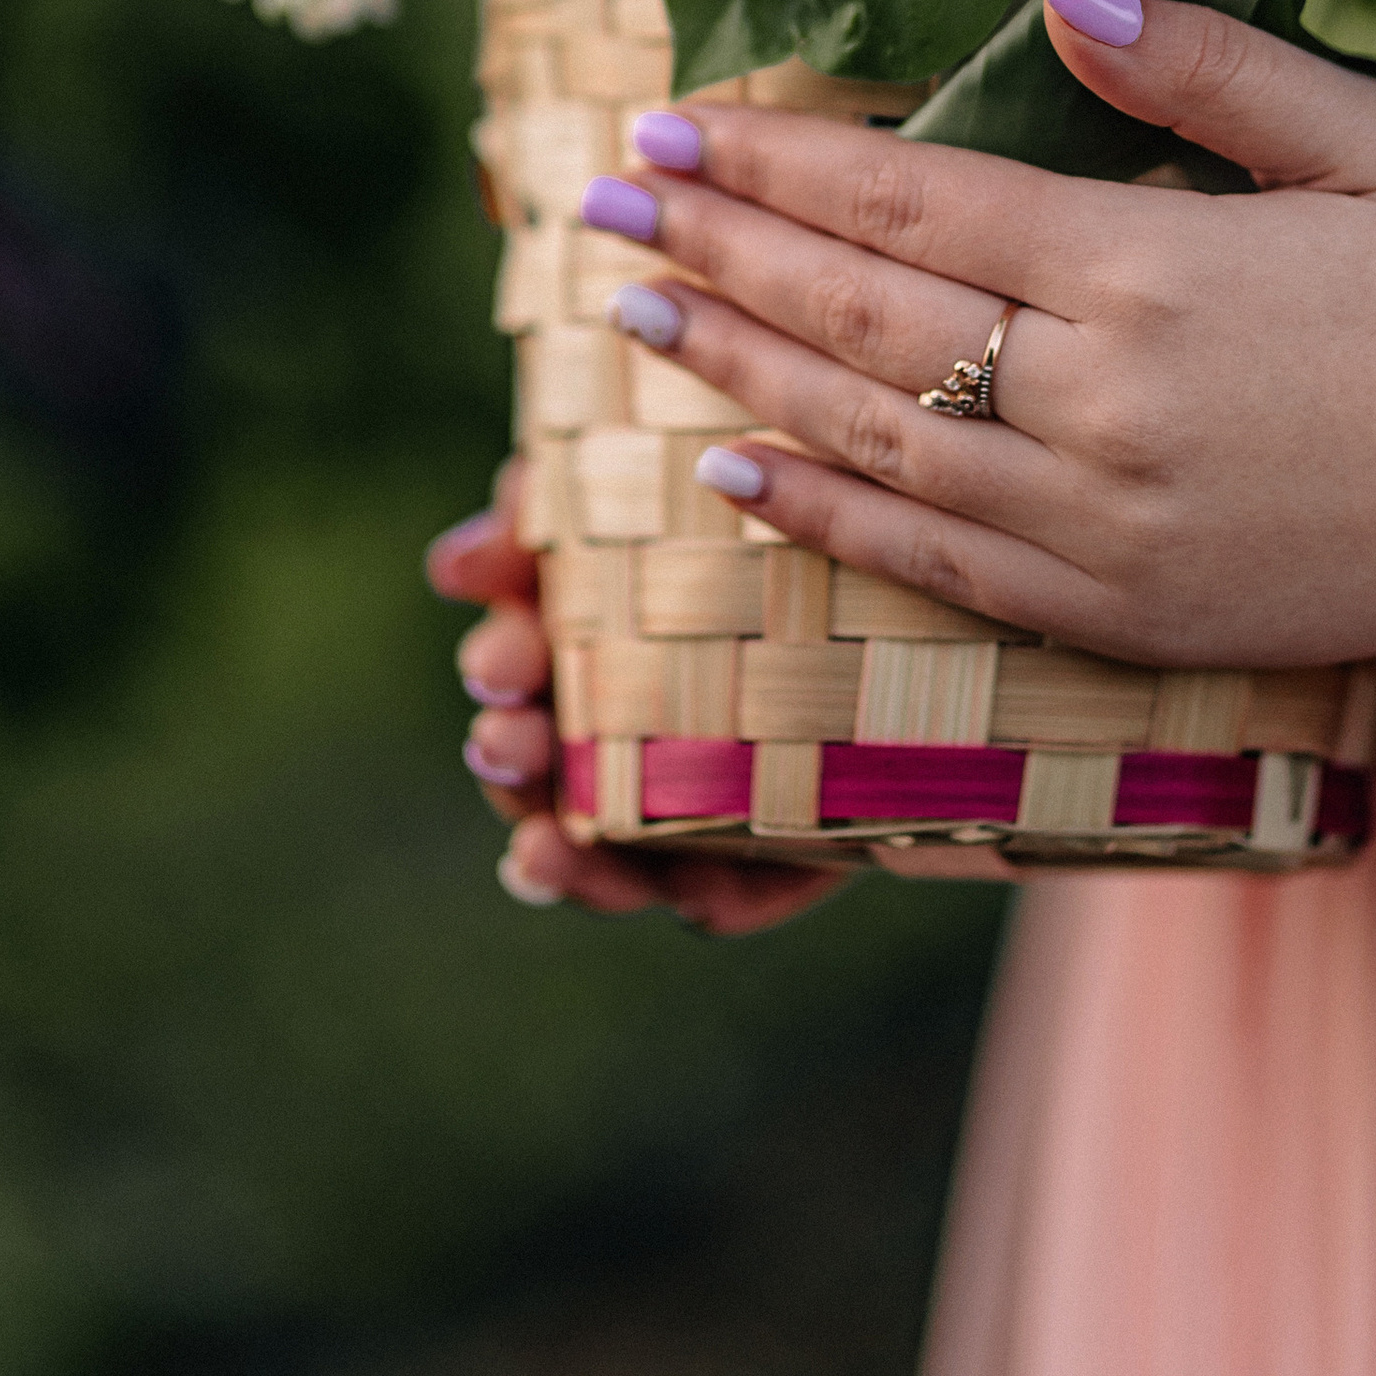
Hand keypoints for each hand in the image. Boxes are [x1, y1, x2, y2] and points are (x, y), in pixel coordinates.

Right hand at [422, 464, 851, 929]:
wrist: (924, 569)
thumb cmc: (760, 503)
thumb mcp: (656, 480)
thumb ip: (558, 504)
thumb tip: (451, 564)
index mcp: (597, 627)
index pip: (523, 664)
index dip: (500, 672)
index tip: (495, 669)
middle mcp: (632, 719)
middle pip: (550, 764)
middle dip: (513, 761)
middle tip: (504, 743)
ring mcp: (701, 788)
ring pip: (618, 848)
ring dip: (572, 857)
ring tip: (543, 850)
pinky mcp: (785, 838)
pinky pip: (744, 887)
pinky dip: (714, 893)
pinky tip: (698, 894)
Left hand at [594, 0, 1375, 672]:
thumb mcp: (1360, 137)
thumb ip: (1199, 67)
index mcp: (1151, 267)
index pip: (912, 209)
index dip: (777, 164)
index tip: (671, 127)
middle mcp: (1102, 402)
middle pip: (863, 319)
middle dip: (719, 248)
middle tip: (600, 203)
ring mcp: (1103, 525)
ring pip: (872, 442)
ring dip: (738, 371)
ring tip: (634, 314)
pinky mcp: (1121, 619)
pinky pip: (935, 568)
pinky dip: (823, 519)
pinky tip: (734, 474)